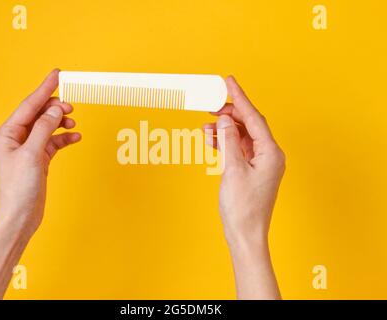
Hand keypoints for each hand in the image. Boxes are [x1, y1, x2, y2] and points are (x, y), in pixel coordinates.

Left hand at [0, 69, 80, 236]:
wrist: (18, 216)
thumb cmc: (18, 189)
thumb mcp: (31, 154)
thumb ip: (44, 129)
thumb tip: (55, 110)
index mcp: (8, 133)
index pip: (29, 105)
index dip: (45, 88)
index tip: (58, 74)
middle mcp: (17, 138)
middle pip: (39, 114)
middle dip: (55, 107)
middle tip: (71, 105)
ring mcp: (29, 149)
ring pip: (48, 127)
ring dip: (61, 123)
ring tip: (73, 122)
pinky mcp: (39, 160)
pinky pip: (54, 142)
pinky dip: (65, 138)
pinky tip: (75, 137)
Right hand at [204, 76, 284, 298]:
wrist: (245, 234)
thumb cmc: (242, 207)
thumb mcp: (233, 169)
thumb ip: (229, 140)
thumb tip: (226, 118)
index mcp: (270, 152)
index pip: (254, 117)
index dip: (240, 97)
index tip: (229, 81)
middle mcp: (269, 155)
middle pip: (250, 124)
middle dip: (230, 113)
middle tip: (211, 106)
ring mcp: (261, 162)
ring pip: (242, 136)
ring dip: (225, 129)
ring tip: (206, 127)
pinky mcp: (252, 170)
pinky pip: (239, 148)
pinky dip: (226, 142)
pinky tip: (213, 139)